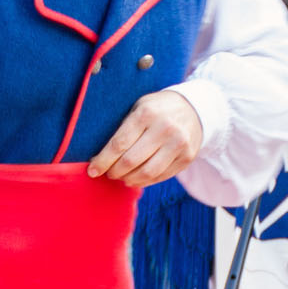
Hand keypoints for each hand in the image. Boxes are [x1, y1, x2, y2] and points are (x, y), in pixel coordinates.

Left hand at [88, 88, 203, 186]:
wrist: (195, 108)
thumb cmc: (157, 109)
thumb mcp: (139, 107)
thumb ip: (122, 128)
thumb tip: (99, 157)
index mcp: (146, 114)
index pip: (119, 144)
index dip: (103, 161)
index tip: (92, 170)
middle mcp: (164, 128)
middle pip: (131, 161)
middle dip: (114, 171)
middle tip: (109, 173)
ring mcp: (178, 144)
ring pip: (147, 173)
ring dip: (129, 179)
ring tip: (122, 177)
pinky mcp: (187, 156)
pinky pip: (161, 176)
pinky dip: (145, 181)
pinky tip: (136, 179)